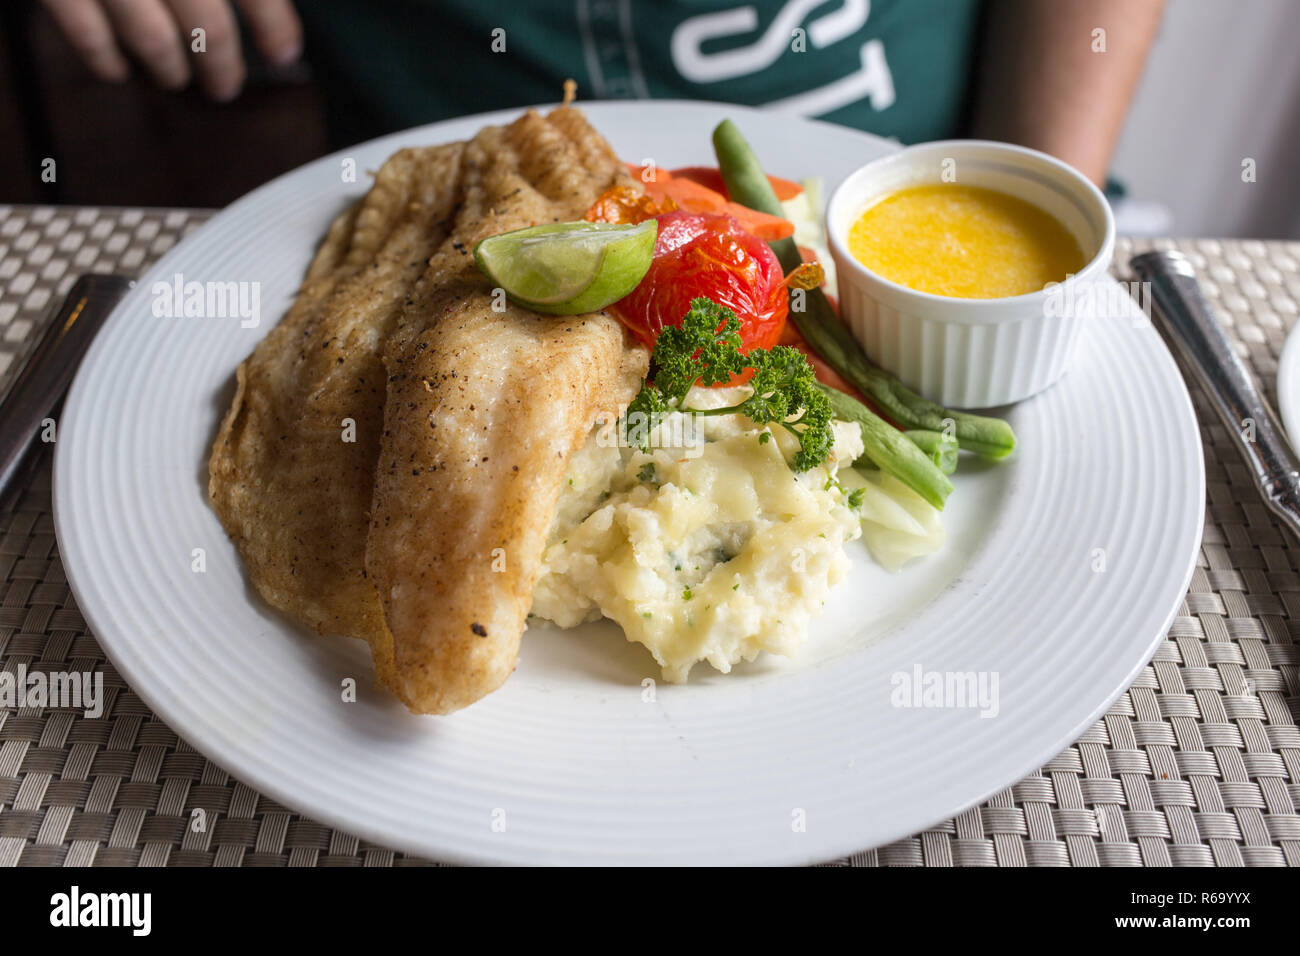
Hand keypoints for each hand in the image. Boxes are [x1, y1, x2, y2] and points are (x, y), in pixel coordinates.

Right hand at [41, 0, 301, 100]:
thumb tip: (270, 14)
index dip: (273, 24)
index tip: (284, 53)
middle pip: (206, 24)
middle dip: (222, 64)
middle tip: (226, 85)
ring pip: (152, 38)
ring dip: (170, 68)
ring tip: (175, 77)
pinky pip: (84, 29)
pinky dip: (103, 57)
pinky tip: (114, 69)